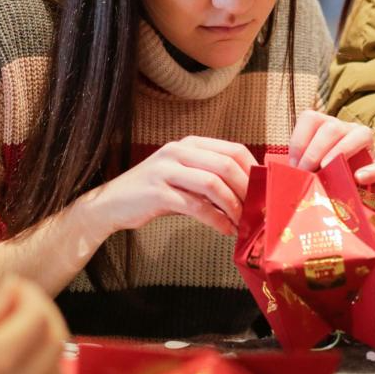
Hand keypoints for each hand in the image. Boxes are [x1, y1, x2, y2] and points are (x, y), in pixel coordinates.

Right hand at [0, 277, 67, 373]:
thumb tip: (3, 298)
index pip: (34, 322)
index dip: (29, 295)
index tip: (11, 284)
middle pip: (53, 342)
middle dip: (41, 310)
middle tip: (18, 298)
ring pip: (55, 364)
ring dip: (45, 335)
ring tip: (18, 321)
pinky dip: (42, 361)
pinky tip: (20, 349)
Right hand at [82, 135, 256, 236]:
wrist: (110, 205)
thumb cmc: (155, 194)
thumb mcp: (185, 179)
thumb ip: (212, 180)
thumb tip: (249, 195)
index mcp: (190, 144)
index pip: (233, 149)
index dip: (253, 170)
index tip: (264, 190)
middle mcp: (179, 151)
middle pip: (226, 164)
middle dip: (247, 189)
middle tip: (257, 209)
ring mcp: (167, 169)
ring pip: (213, 183)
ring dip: (233, 206)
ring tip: (242, 222)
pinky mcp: (158, 192)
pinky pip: (196, 205)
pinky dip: (215, 219)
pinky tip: (224, 230)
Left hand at [287, 109, 374, 184]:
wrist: (352, 194)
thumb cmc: (325, 178)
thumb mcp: (309, 169)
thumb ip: (300, 167)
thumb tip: (288, 176)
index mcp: (326, 127)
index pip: (311, 118)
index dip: (299, 140)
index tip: (293, 164)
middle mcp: (347, 129)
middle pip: (332, 127)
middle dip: (314, 151)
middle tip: (306, 173)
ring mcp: (368, 145)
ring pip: (361, 134)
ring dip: (340, 152)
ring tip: (327, 170)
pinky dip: (373, 170)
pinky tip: (358, 178)